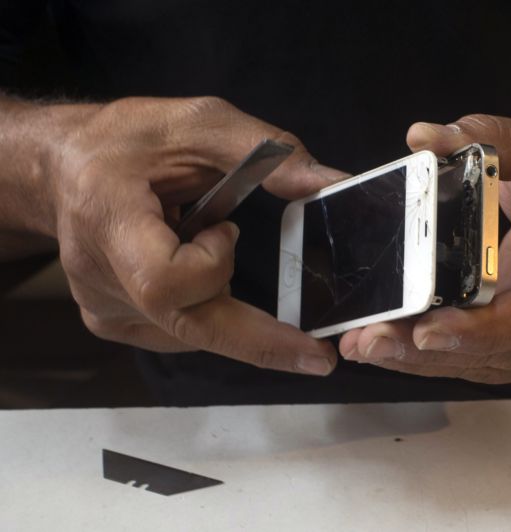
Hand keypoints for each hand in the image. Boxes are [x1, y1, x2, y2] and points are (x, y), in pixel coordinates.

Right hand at [52, 96, 345, 374]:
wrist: (61, 167)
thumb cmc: (125, 140)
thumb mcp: (198, 122)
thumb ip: (267, 152)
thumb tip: (328, 183)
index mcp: (109, 220)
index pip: (163, 282)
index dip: (211, 267)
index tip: (227, 227)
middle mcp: (99, 279)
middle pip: (187, 328)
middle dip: (262, 342)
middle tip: (319, 357)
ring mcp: (103, 309)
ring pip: (190, 332)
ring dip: (225, 300)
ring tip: (209, 241)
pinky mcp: (111, 323)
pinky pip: (178, 333)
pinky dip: (207, 307)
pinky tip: (195, 265)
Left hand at [339, 115, 510, 383]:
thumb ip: (493, 139)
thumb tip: (423, 139)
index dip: (485, 328)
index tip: (425, 330)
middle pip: (510, 352)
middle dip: (435, 352)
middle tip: (371, 341)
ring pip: (492, 368)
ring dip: (427, 362)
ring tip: (369, 345)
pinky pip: (488, 366)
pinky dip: (440, 360)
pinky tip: (396, 346)